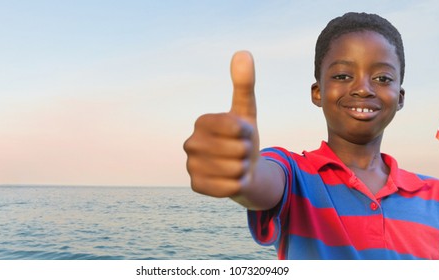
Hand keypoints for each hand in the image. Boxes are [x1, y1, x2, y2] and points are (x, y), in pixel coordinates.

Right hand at [183, 51, 259, 197]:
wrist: (242, 170)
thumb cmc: (243, 138)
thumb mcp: (246, 110)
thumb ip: (244, 84)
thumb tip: (243, 53)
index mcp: (201, 122)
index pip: (235, 127)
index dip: (248, 132)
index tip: (243, 134)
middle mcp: (190, 143)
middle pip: (236, 150)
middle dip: (246, 152)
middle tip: (240, 152)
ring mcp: (190, 166)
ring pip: (233, 170)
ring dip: (243, 169)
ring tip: (237, 165)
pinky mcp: (195, 186)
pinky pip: (227, 188)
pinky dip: (236, 185)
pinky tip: (231, 180)